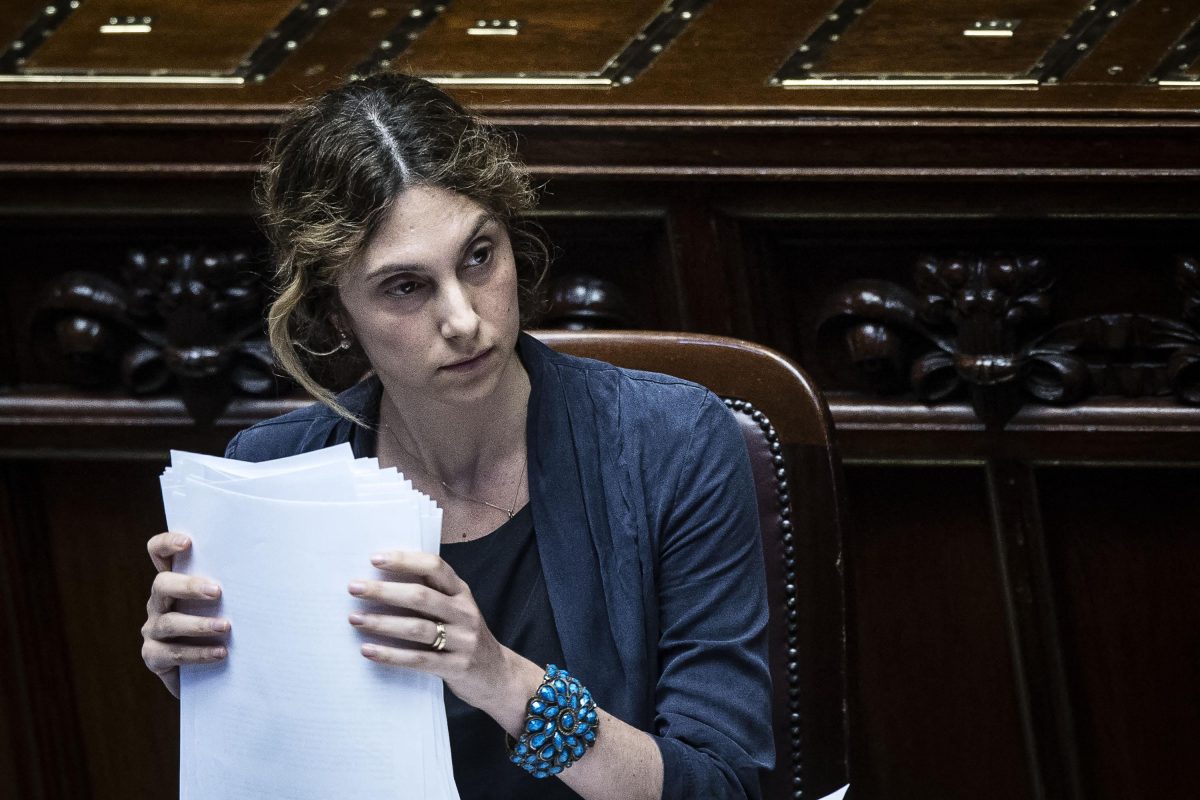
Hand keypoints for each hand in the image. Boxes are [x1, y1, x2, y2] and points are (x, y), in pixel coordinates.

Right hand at [140, 532, 229, 697]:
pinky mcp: (154, 656)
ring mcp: (153, 629)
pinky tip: (221, 653)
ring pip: (169, 622)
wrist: (215, 674)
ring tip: (226, 627)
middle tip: (217, 591)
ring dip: (199, 624)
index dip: (167, 543)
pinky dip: (198, 653)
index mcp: (175, 582)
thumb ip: (234, 587)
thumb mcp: (228, 603)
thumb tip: (270, 569)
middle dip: (189, 587)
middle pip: (161, 584)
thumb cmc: (227, 629)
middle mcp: (159, 602)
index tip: (188, 543)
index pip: (158, 553)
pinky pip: (172, 654)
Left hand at [347, 551, 538, 726]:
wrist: (498, 676)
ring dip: (382, 623)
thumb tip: (381, 581)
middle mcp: (464, 612)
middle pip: (421, 596)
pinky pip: (418, 660)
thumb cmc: (465, 638)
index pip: (434, 567)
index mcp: (462, 592)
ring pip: (417, 628)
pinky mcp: (456, 667)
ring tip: (355, 619)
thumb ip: (430, 595)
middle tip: (354, 588)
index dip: (405, 561)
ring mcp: (463, 640)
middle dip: (384, 591)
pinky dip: (390, 655)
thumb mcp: (456, 610)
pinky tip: (368, 650)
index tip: (375, 559)